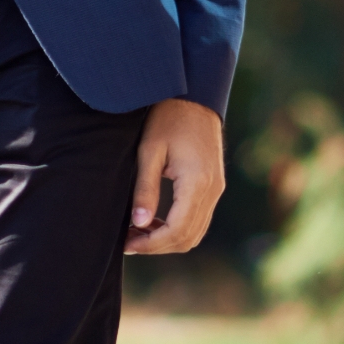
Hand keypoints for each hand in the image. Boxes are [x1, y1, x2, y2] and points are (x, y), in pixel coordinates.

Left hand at [125, 98, 227, 256]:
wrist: (195, 97)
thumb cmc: (168, 118)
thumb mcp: (149, 152)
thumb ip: (145, 190)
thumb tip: (139, 224)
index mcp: (196, 182)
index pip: (176, 230)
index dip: (151, 243)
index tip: (127, 243)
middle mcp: (212, 190)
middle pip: (188, 238)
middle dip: (157, 246)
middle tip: (128, 241)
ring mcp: (216, 189)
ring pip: (195, 233)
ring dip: (167, 240)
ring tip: (137, 233)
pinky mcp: (214, 186)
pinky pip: (198, 220)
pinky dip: (177, 229)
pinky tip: (154, 221)